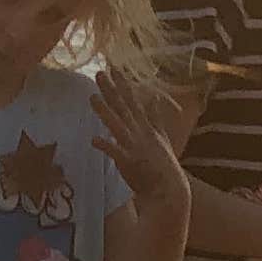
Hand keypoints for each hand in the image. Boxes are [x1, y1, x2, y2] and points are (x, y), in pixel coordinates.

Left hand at [92, 71, 192, 214]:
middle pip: (123, 108)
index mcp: (147, 127)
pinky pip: (115, 152)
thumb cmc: (164, 168)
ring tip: (92, 98)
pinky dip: (106, 145)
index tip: (113, 68)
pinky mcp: (129, 163)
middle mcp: (140, 133)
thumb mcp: (162, 138)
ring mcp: (135, 147)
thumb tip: (155, 98)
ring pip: (117, 125)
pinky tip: (93, 139)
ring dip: (105, 112)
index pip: (132, 101)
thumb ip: (156, 118)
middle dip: (111, 90)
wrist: (169, 192)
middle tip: (99, 73)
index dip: (122, 84)